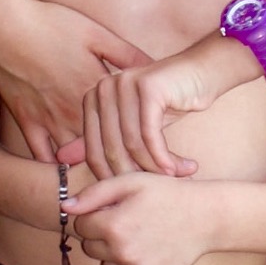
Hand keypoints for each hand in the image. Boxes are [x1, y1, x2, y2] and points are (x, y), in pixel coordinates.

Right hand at [0, 0, 144, 163]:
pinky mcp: (26, 122)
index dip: (144, 140)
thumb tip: (158, 67)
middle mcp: (75, 109)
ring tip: (110, 177)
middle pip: (104, 146)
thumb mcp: (96, 33)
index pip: (127, 124)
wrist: (2, 26)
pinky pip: (43, 156)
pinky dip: (57, 166)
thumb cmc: (51, 23)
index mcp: (97, 89)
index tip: (156, 152)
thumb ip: (128, 54)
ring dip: (92, 166)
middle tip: (137, 171)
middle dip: (122, 160)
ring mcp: (49, 119)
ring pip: (77, 156)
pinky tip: (70, 170)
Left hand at [63, 171, 215, 264]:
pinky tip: (150, 250)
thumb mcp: (131, 182)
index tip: (116, 209)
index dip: (97, 215)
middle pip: (91, 247)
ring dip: (115, 253)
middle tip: (129, 221)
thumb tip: (65, 207)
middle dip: (103, 235)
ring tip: (141, 235)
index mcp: (113, 227)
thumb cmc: (167, 194)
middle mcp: (121, 254)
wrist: (205, 218)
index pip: (81, 226)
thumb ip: (94, 194)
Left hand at [65, 30, 256, 181]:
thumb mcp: (134, 124)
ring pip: (133, 144)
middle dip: (137, 175)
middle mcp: (104, 89)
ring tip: (175, 177)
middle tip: (158, 189)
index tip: (134, 193)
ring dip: (155, 167)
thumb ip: (103, 140)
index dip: (114, 178)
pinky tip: (179, 167)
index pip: (94, 150)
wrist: (202, 72)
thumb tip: (63, 160)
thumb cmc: (168, 101)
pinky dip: (164, 156)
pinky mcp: (147, 87)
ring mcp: (124, 85)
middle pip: (112, 149)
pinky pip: (150, 134)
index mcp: (94, 99)